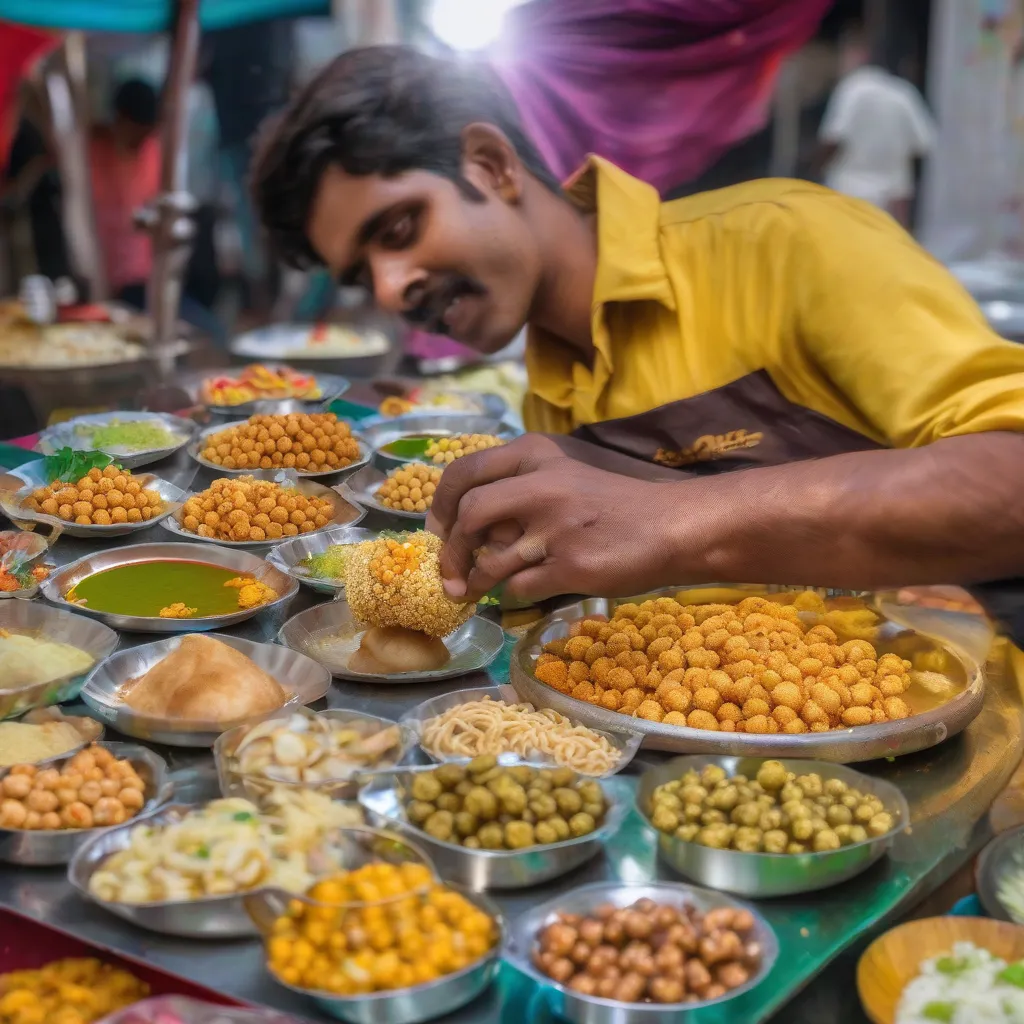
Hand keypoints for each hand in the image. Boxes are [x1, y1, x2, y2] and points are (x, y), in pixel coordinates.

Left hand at [426, 435, 681, 601]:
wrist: (673, 526)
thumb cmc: (614, 504)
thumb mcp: (562, 476)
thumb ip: (517, 490)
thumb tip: (463, 524)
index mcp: (535, 455)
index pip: (464, 472)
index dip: (439, 504)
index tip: (435, 529)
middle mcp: (541, 485)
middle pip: (468, 515)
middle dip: (448, 550)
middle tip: (446, 573)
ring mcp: (555, 527)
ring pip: (488, 559)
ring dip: (473, 581)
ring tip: (471, 591)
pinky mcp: (570, 565)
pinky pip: (518, 586)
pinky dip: (512, 593)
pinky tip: (522, 589)